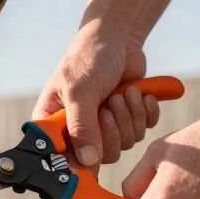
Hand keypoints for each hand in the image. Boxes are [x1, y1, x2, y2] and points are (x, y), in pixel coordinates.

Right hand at [33, 22, 160, 166]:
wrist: (117, 37)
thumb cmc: (88, 59)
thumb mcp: (80, 92)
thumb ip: (83, 127)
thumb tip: (88, 161)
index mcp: (55, 123)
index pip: (64, 157)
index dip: (81, 160)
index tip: (95, 151)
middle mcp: (78, 128)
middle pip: (101, 156)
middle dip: (112, 129)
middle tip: (111, 104)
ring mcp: (104, 125)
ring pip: (124, 144)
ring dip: (130, 116)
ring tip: (125, 92)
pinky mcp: (127, 118)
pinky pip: (142, 131)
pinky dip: (145, 112)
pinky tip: (140, 93)